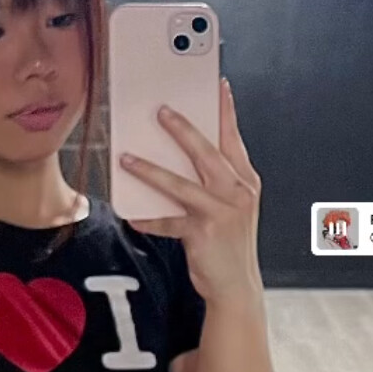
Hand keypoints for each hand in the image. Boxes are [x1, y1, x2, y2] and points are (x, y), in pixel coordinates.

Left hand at [120, 78, 262, 304]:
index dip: (226, 111)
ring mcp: (222, 213)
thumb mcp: (230, 206)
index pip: (233, 138)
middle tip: (161, 111)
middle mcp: (237, 193)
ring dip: (150, 170)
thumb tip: (175, 155)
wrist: (236, 286)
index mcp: (245, 182)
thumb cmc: (229, 243)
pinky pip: (168, 221)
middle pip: (207, 153)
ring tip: (127, 158)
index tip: (219, 86)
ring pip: (181, 184)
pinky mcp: (203, 233)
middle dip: (183, 130)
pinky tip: (132, 214)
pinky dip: (148, 218)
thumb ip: (212, 180)